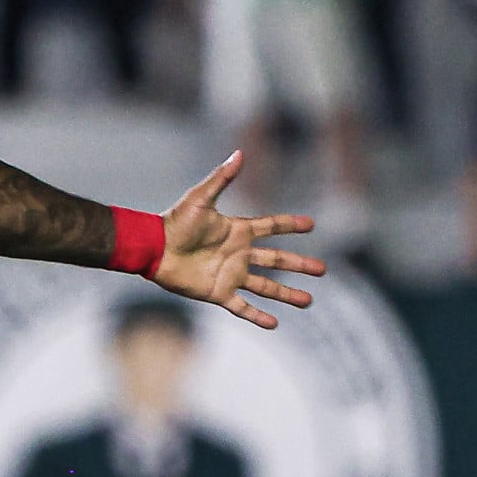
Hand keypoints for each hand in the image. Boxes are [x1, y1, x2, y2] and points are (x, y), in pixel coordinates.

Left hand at [151, 151, 325, 328]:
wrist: (153, 248)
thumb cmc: (174, 222)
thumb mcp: (200, 198)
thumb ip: (222, 178)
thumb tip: (239, 153)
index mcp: (237, 231)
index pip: (270, 227)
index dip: (289, 224)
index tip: (311, 224)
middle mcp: (237, 254)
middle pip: (276, 260)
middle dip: (299, 264)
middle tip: (323, 269)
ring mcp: (229, 274)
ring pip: (266, 287)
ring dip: (286, 294)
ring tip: (308, 301)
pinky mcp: (218, 292)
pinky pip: (242, 307)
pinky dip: (257, 316)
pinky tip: (274, 323)